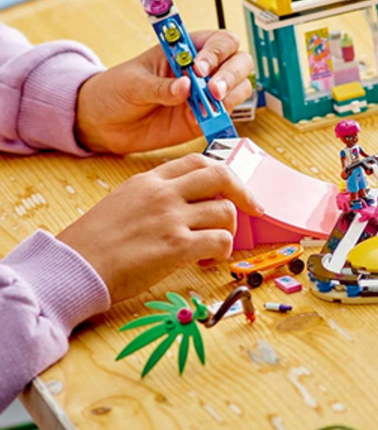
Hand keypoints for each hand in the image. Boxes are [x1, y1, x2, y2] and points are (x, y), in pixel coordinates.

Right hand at [57, 153, 263, 302]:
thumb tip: (187, 204)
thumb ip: (154, 197)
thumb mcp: (121, 202)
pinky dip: (223, 252)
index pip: (198, 161)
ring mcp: (171, 217)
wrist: (72, 268)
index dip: (223, 174)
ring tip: (214, 246)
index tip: (234, 189)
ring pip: (226, 211)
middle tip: (252, 210)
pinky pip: (221, 241)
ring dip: (229, 231)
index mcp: (149, 180)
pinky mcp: (177, 246)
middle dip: (243, 193)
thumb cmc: (92, 244)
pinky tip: (208, 261)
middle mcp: (163, 193)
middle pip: (222, 175)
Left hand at [75, 30, 253, 153]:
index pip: (219, 42)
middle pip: (240, 62)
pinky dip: (220, 117)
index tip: (199, 68)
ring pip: (240, 88)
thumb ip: (160, 86)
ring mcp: (208, 94)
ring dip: (229, 96)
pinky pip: (226, 114)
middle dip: (231, 75)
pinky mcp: (206, 118)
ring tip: (204, 107)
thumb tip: (185, 87)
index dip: (216, 52)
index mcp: (188, 49)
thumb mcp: (133, 83)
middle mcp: (204, 69)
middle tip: (212, 90)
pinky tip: (199, 120)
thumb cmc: (116, 90)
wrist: (104, 123)